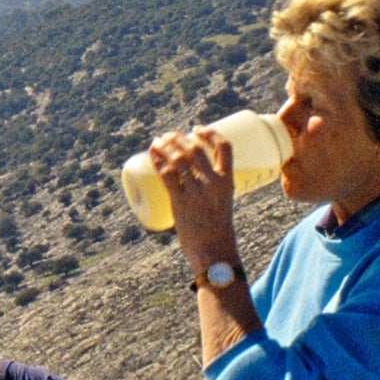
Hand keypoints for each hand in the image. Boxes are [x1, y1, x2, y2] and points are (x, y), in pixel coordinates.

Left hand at [148, 126, 239, 275]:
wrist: (213, 250)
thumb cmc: (217, 229)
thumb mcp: (222, 202)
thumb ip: (210, 188)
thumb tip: (189, 176)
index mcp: (228, 181)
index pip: (224, 147)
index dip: (210, 133)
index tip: (197, 129)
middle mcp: (213, 183)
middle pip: (195, 149)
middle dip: (179, 138)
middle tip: (168, 136)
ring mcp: (196, 191)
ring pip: (179, 159)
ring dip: (166, 146)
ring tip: (158, 142)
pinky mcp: (180, 202)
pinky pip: (167, 175)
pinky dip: (157, 160)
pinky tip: (152, 153)